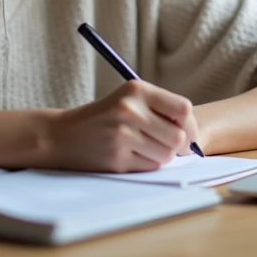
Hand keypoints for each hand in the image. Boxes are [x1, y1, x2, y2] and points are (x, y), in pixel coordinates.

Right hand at [43, 80, 199, 172]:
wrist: (62, 135)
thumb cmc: (104, 118)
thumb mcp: (129, 100)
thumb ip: (161, 109)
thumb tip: (194, 136)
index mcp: (136, 90)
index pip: (183, 109)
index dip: (188, 124)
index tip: (183, 130)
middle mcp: (130, 110)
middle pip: (178, 136)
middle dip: (176, 144)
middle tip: (162, 143)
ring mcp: (122, 135)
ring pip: (167, 155)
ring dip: (161, 156)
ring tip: (143, 148)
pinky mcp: (117, 158)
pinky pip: (150, 167)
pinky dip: (146, 164)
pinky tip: (130, 155)